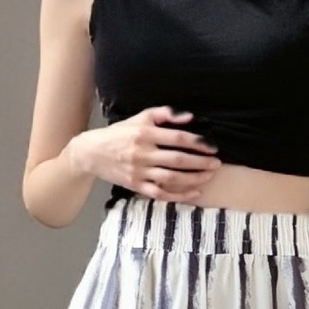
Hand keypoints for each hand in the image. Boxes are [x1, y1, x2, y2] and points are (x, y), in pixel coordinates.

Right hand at [76, 106, 220, 199]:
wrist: (92, 152)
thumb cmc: (120, 133)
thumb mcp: (140, 117)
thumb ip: (165, 114)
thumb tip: (189, 117)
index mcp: (145, 133)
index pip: (177, 138)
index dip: (198, 143)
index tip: (212, 147)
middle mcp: (143, 153)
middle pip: (178, 160)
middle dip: (200, 163)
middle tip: (216, 164)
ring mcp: (139, 171)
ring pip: (172, 178)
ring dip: (194, 179)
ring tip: (208, 176)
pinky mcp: (136, 185)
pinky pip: (161, 193)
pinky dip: (179, 195)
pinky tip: (194, 193)